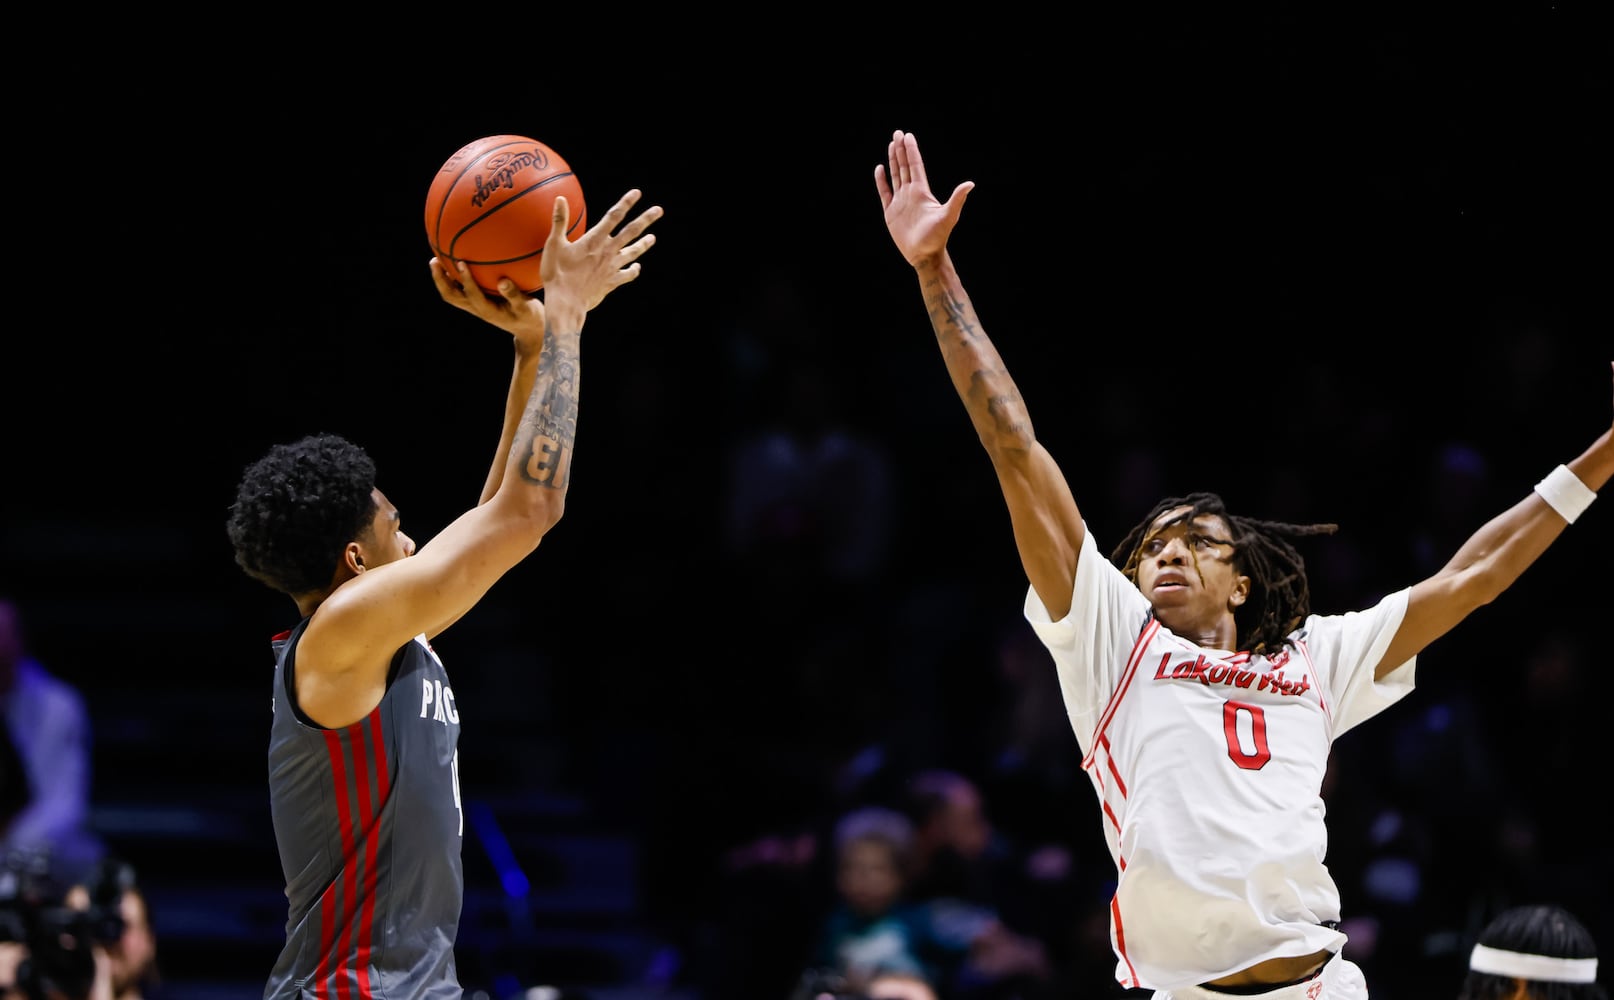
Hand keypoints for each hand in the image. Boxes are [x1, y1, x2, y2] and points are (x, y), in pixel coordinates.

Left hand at [430, 256, 545, 354]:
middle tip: (434, 261)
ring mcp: (475, 307)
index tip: (460, 262)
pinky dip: (452, 280)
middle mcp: (477, 309)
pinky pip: (459, 292)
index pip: (472, 295)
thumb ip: (514, 295)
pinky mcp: (477, 304)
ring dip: (441, 280)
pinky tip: (453, 265)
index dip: (465, 279)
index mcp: (488, 310)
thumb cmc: (529, 317)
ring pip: (452, 295)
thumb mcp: (526, 307)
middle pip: (452, 297)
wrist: (527, 330)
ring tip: (436, 261)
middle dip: (440, 280)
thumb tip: (502, 281)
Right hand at [538, 188, 662, 315]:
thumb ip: (559, 221)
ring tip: (653, 238)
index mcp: (595, 240)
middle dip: (646, 219)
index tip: (637, 193)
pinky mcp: (612, 282)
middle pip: (631, 232)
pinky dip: (634, 270)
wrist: (566, 303)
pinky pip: (628, 275)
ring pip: (633, 252)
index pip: (614, 216)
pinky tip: (637, 267)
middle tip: (659, 210)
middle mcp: (608, 252)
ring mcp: (612, 268)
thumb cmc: (557, 274)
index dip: (626, 203)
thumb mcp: (554, 245)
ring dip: (644, 244)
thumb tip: (560, 198)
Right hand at [875, 129, 974, 266]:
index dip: (911, 151)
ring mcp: (900, 202)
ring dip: (893, 161)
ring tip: (890, 145)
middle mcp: (911, 194)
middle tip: (897, 133)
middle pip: (904, 166)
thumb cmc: (937, 237)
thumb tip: (970, 184)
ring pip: (895, 176)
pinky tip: (880, 169)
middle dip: (900, 150)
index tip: (908, 136)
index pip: (915, 166)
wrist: (924, 255)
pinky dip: (881, 181)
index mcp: (922, 192)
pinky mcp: (891, 212)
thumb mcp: (948, 216)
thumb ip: (957, 198)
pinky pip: (884, 192)